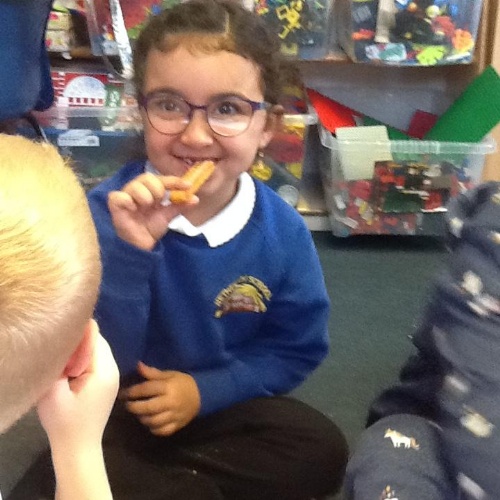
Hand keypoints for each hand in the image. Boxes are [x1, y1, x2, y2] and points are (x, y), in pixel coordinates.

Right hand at [37, 320, 118, 450]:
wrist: (78, 448)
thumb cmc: (64, 422)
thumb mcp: (54, 392)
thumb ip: (60, 364)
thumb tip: (64, 342)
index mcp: (104, 370)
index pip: (95, 338)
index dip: (77, 333)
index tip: (61, 334)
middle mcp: (113, 369)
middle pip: (98, 342)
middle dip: (79, 341)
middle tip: (59, 346)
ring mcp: (113, 376)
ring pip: (98, 351)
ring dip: (81, 351)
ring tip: (63, 357)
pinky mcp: (107, 382)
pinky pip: (97, 361)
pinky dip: (84, 360)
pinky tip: (71, 369)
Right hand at [108, 172, 195, 249]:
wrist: (141, 245)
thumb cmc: (151, 227)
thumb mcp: (168, 216)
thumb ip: (180, 206)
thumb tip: (195, 198)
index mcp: (149, 190)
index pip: (161, 179)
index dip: (174, 181)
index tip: (188, 186)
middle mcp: (136, 190)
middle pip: (146, 177)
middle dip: (157, 189)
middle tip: (160, 202)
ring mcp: (125, 197)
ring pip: (134, 186)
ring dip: (145, 196)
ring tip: (147, 207)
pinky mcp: (114, 205)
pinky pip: (117, 196)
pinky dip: (127, 200)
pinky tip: (133, 208)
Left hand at [120, 362, 200, 435]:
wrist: (202, 395)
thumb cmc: (182, 382)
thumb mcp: (169, 374)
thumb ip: (152, 373)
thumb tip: (138, 365)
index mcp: (168, 387)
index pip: (146, 389)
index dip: (132, 392)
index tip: (123, 393)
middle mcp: (170, 402)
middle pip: (147, 408)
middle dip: (134, 407)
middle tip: (128, 405)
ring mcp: (174, 415)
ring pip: (153, 421)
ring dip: (142, 418)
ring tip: (139, 413)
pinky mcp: (177, 425)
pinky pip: (162, 431)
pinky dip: (153, 428)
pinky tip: (150, 423)